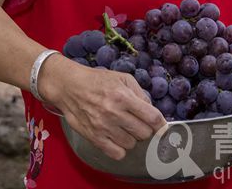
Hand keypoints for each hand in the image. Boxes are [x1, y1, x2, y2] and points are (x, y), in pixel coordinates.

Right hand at [40, 57, 165, 159]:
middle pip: (144, 133)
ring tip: (123, 127)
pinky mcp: (94, 138)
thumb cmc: (97, 80)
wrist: (70, 87)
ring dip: (131, 137)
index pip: (152, 117)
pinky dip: (120, 148)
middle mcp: (114, 113)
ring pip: (132, 144)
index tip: (161, 127)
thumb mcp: (122, 78)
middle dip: (144, 128)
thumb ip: (139, 93)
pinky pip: (117, 154)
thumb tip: (151, 110)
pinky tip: (116, 137)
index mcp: (123, 96)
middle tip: (136, 121)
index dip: (160, 124)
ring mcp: (104, 127)